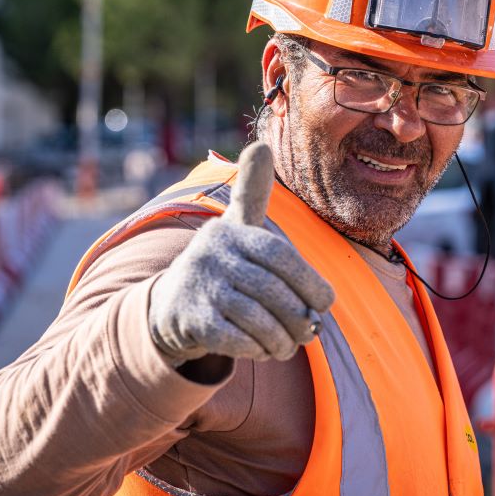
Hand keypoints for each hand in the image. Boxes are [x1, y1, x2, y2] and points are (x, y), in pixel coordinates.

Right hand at [149, 142, 334, 363]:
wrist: (168, 305)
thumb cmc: (220, 264)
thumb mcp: (236, 227)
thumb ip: (251, 192)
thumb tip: (259, 145)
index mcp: (231, 231)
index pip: (281, 257)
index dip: (309, 282)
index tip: (326, 303)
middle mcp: (211, 254)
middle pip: (272, 292)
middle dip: (298, 317)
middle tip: (311, 332)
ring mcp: (199, 287)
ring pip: (258, 320)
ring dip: (281, 340)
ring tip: (289, 345)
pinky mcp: (190, 319)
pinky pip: (237, 340)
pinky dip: (257, 349)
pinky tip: (263, 350)